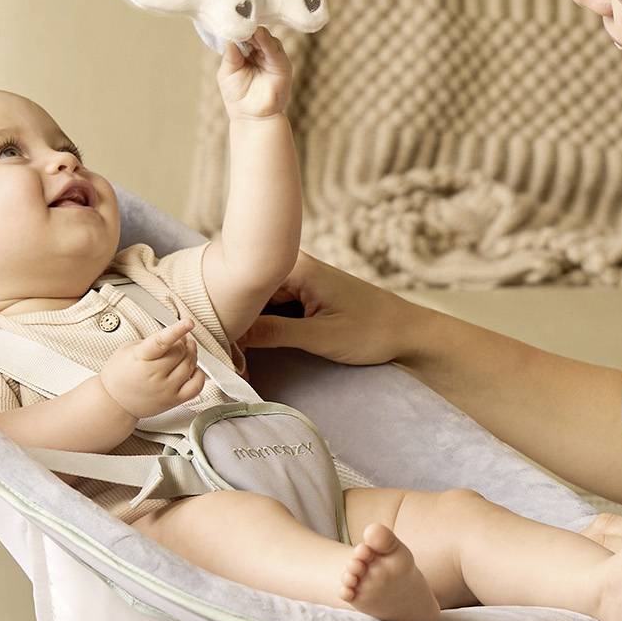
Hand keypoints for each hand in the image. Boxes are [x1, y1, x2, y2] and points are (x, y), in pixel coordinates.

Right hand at [98, 317, 206, 417]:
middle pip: (181, 352)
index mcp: (141, 359)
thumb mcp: (127, 350)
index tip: (188, 323)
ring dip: (192, 353)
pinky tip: (193, 368)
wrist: (114, 402)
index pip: (162, 342)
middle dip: (183, 342)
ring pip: (190, 365)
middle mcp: (155, 376)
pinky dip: (199, 374)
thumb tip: (174, 336)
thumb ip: (151, 341)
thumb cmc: (119, 375)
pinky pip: (196, 386)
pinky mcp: (173, 400)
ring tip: (186, 349)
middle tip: (181, 339)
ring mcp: (166, 389)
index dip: (177, 330)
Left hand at [217, 26, 291, 119]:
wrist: (252, 117)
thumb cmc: (237, 97)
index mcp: (246, 52)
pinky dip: (267, 41)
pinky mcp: (281, 64)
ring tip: (247, 28)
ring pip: (265, 37)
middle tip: (238, 20)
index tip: (230, 19)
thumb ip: (230, 55)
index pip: (243, 34)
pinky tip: (258, 35)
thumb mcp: (227, 73)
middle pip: (254, 33)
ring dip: (256, 32)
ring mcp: (271, 57)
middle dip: (246, 27)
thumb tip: (230, 36)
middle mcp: (259, 52)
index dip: (238, 28)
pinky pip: (275, 49)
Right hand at [237, 252, 416, 366]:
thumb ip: (274, 333)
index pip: (246, 282)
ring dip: (247, 325)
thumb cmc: (372, 331)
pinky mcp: (304, 295)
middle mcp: (294, 267)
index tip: (213, 337)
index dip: (227, 309)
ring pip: (258, 300)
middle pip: (249, 289)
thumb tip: (232, 335)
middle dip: (235, 319)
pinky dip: (263, 325)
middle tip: (223, 352)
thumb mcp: (320, 337)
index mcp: (297, 267)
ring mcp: (299, 280)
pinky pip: (272, 307)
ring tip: (233, 352)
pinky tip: (253, 345)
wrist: (408, 333)